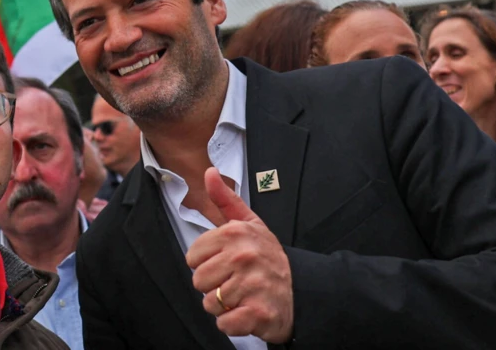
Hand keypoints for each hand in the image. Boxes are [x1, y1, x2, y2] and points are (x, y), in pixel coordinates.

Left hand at [186, 168, 293, 343]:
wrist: (302, 291)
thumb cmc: (269, 258)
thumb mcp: (251, 223)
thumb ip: (225, 200)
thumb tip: (209, 172)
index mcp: (236, 233)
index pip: (193, 257)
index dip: (207, 263)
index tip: (225, 263)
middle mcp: (243, 257)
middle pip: (199, 281)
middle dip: (214, 286)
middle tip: (235, 281)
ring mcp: (252, 285)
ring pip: (210, 304)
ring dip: (223, 305)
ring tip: (242, 296)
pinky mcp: (257, 313)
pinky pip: (224, 323)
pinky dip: (232, 323)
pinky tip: (246, 312)